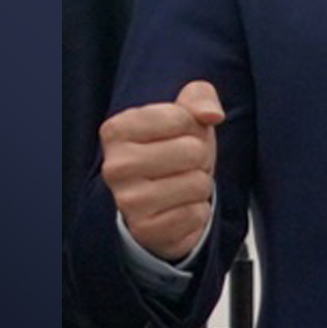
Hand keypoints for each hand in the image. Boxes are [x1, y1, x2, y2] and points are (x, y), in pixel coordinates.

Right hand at [99, 80, 225, 262]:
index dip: (193, 127)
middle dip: (200, 158)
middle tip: (183, 165)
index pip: (182, 117)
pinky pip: (197, 214)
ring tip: (181, 185)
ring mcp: (128, 201)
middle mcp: (115, 166)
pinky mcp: (146, 230)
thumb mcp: (184, 115)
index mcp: (117, 130)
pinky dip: (197, 212)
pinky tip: (179, 208)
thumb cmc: (171, 151)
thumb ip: (200, 97)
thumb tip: (211, 114)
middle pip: (192, 151)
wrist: (160, 203)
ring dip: (199, 185)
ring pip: (197, 183)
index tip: (178, 137)